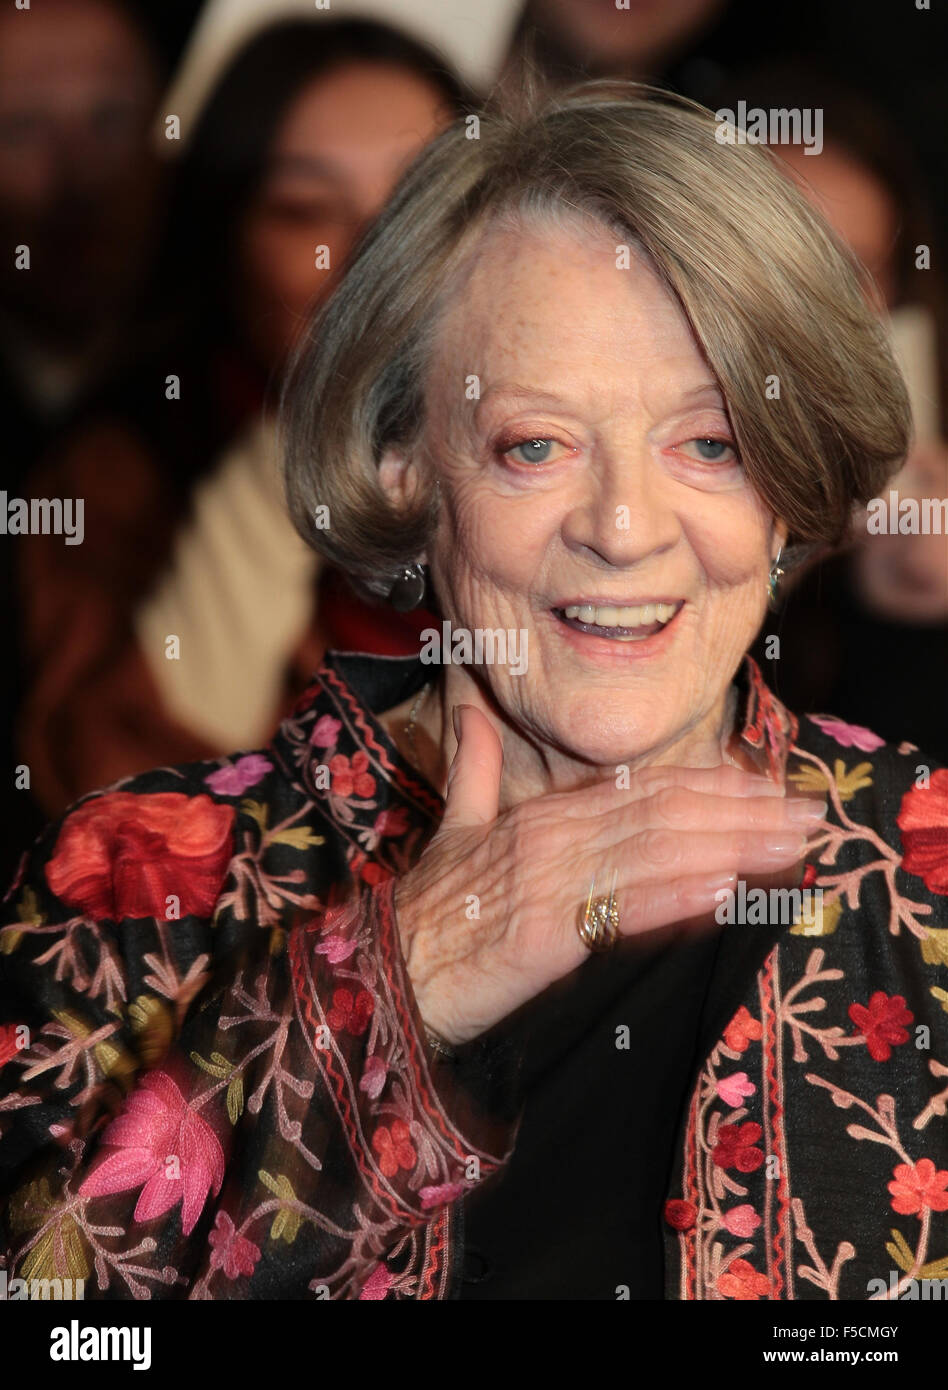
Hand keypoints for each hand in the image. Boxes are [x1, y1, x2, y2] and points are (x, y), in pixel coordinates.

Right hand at [394, 704, 822, 1045]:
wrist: (386, 972)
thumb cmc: (425, 909)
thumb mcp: (453, 830)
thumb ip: (473, 770)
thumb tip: (469, 712)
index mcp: (540, 816)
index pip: (637, 787)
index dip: (707, 782)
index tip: (763, 782)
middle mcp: (553, 837)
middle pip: (663, 812)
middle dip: (743, 811)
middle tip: (807, 814)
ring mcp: (551, 881)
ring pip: (656, 850)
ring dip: (733, 845)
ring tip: (792, 846)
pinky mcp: (548, 932)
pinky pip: (626, 907)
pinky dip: (681, 894)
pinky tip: (730, 887)